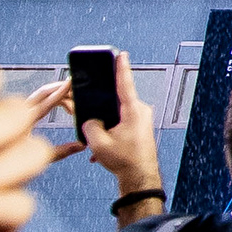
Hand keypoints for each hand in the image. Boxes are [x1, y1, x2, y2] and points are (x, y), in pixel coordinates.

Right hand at [76, 60, 161, 199]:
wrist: (140, 178)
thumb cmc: (126, 162)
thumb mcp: (98, 142)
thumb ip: (89, 125)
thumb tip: (90, 121)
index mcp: (133, 111)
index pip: (125, 83)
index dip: (121, 67)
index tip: (120, 54)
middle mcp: (140, 112)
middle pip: (116, 101)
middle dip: (101, 107)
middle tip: (92, 108)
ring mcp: (141, 121)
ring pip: (117, 116)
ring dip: (105, 126)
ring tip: (99, 141)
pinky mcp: (140, 129)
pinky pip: (121, 125)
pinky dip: (110, 134)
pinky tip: (103, 150)